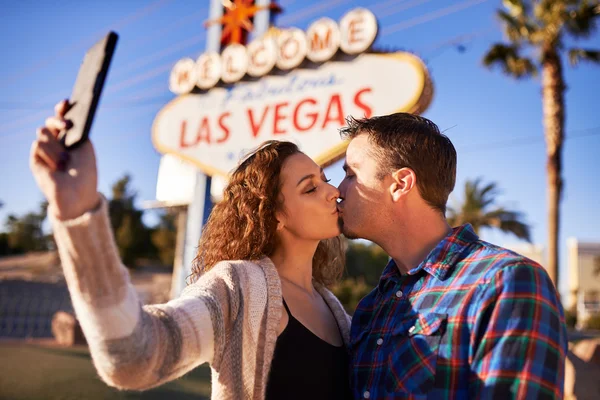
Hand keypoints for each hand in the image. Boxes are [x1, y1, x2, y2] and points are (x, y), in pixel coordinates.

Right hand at [30, 100, 100, 219]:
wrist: (78, 194)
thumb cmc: (85, 171)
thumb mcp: (85, 147)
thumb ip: (77, 131)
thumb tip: (69, 116)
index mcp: (68, 138)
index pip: (61, 118)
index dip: (62, 109)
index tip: (67, 102)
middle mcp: (55, 143)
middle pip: (49, 122)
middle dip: (58, 119)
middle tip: (67, 124)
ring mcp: (44, 151)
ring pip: (43, 131)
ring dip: (57, 146)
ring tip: (65, 162)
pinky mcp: (35, 159)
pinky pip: (38, 145)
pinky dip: (50, 155)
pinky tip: (57, 166)